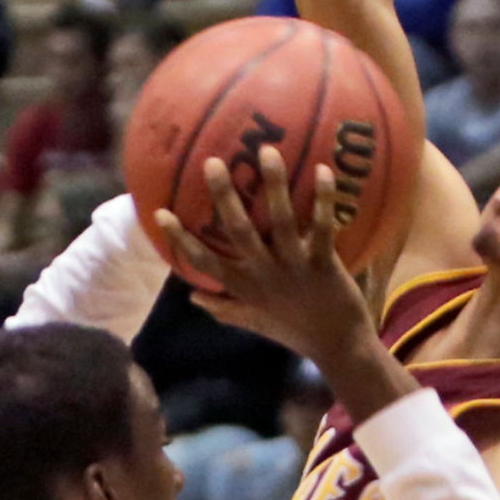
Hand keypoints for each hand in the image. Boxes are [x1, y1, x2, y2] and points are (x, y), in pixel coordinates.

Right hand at [158, 148, 415, 425]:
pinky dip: (323, 199)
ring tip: (268, 151)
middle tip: (213, 162)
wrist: (339, 348)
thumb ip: (223, 308)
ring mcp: (294, 267)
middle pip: (238, 231)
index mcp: (245, 288)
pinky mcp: (323, 264)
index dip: (180, 239)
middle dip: (224, 196)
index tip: (160, 212)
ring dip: (273, 185)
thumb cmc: (295, 332)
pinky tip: (322, 170)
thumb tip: (192, 297)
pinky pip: (322, 226)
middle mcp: (264, 274)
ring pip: (279, 221)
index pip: (204, 263)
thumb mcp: (253, 322)